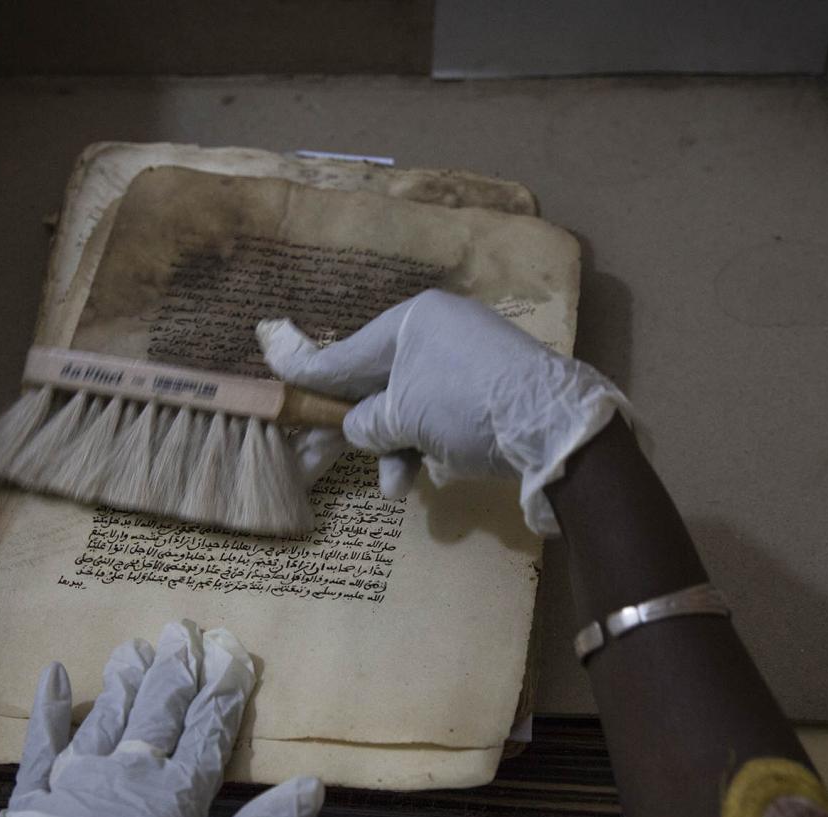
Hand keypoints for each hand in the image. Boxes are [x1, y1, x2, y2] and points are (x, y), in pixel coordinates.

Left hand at [0, 622, 324, 816]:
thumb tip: (310, 786)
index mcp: (172, 812)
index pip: (208, 734)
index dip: (224, 691)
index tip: (233, 652)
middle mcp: (119, 789)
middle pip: (156, 716)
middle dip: (175, 671)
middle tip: (184, 630)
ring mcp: (66, 796)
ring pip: (102, 722)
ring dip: (123, 682)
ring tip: (137, 646)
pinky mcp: (21, 814)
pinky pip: (35, 752)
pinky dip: (46, 713)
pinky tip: (53, 675)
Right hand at [259, 289, 628, 535]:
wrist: (554, 428)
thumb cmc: (465, 406)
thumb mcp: (403, 415)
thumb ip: (367, 420)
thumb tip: (356, 427)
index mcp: (413, 321)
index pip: (346, 352)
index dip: (309, 369)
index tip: (274, 359)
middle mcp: (440, 333)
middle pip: (378, 382)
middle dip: (358, 426)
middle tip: (319, 454)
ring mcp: (468, 361)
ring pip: (411, 407)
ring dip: (397, 448)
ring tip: (396, 485)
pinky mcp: (490, 393)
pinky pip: (441, 417)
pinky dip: (429, 446)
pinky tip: (428, 476)